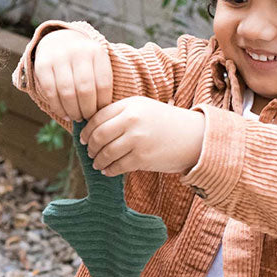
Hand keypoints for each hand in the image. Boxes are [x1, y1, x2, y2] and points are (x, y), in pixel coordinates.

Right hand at [32, 29, 112, 120]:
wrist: (59, 40)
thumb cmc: (82, 61)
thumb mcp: (96, 64)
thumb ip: (100, 83)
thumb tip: (102, 115)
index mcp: (96, 52)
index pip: (103, 84)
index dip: (102, 104)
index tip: (101, 114)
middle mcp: (78, 52)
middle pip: (85, 90)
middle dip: (87, 110)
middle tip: (88, 119)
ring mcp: (58, 57)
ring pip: (67, 92)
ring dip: (73, 111)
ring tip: (76, 118)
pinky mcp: (42, 65)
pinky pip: (51, 92)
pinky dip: (58, 107)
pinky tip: (64, 114)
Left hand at [81, 97, 205, 176]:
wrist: (194, 136)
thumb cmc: (165, 123)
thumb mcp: (143, 108)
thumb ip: (120, 113)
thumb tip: (92, 127)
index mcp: (130, 105)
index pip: (98, 117)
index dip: (86, 131)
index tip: (83, 138)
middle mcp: (132, 120)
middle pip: (98, 136)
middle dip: (90, 147)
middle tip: (89, 152)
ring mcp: (137, 139)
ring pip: (106, 152)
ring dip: (98, 160)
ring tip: (97, 163)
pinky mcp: (142, 158)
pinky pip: (117, 166)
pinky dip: (109, 170)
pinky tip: (108, 170)